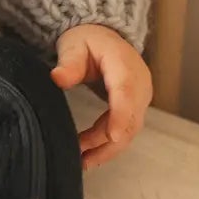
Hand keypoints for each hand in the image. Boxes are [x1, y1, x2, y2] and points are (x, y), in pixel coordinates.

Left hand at [50, 24, 151, 168]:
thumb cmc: (88, 40)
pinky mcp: (136, 108)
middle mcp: (139, 83)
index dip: (120, 115)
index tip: (111, 136)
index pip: (125, 92)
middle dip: (107, 141)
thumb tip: (57, 78)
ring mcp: (140, 97)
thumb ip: (69, 62)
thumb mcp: (74, 45)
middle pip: (130, 119)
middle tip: (81, 156)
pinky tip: (91, 154)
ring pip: (130, 130)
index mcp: (124, 65)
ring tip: (83, 161)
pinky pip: (126, 130)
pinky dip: (110, 144)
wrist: (104, 37)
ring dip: (108, 148)